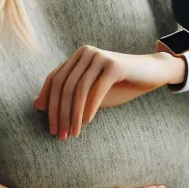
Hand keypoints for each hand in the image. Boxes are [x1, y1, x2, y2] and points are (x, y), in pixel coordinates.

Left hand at [34, 44, 181, 139]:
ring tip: (74, 134)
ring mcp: (100, 57)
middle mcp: (85, 53)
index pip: (54, 80)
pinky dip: (90, 108)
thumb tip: (36, 105)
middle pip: (64, 86)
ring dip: (74, 115)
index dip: (49, 105)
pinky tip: (88, 123)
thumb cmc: (120, 85)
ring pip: (78, 89)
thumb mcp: (89, 94)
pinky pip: (97, 90)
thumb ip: (66, 97)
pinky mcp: (114, 65)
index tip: (51, 127)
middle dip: (60, 113)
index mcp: (76, 57)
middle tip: (60, 135)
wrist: (152, 73)